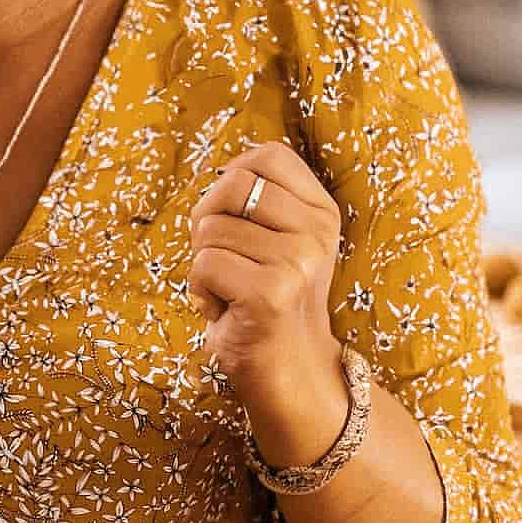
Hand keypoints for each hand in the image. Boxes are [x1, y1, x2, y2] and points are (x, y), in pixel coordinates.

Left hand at [187, 141, 347, 451]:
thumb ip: (258, 198)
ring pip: (210, 228)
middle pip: (231, 185)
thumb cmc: (266, 295)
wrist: (287, 366)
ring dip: (203, 263)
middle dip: (207, 220)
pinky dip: (200, 291)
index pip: (268, 156)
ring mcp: (298, 262)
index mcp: (321, 210)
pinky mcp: (271, 292)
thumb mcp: (277, 238)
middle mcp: (317, 231)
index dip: (233, 177)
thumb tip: (217, 169)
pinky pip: (204, 265)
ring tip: (230, 290)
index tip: (235, 216)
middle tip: (221, 257)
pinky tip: (225, 310)